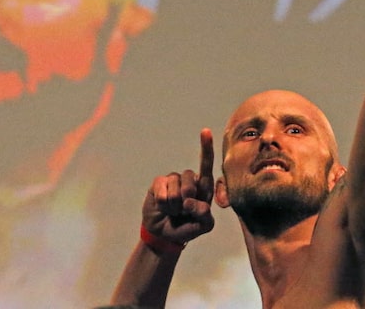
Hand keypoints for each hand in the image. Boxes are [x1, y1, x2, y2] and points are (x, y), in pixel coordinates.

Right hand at [141, 128, 214, 244]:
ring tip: (173, 211)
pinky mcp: (158, 184)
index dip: (206, 148)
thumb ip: (205, 215)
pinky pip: (161, 191)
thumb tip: (192, 202)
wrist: (165, 234)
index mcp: (204, 187)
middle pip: (190, 182)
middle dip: (186, 200)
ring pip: (175, 188)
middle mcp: (189, 180)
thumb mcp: (204, 226)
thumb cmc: (188, 227)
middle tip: (184, 211)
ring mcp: (173, 180)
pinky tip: (163, 207)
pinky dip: (163, 203)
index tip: (205, 131)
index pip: (206, 165)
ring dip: (174, 205)